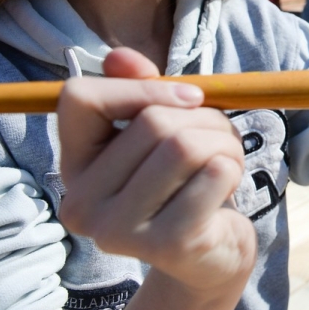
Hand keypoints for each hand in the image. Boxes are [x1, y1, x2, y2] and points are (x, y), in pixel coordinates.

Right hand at [57, 48, 255, 308]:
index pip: (80, 97)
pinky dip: (233, 167)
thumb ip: (141, 91)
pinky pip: (214, 173)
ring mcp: (119, 230)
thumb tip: (119, 56)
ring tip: (228, 158)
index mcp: (75, 166)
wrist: (211, 254)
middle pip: (152, 121)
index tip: (189, 97)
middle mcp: (82, 203)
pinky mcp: (166, 244)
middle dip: (206, 118)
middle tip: (221, 136)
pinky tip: (228, 185)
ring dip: (225, 141)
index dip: (141, 86)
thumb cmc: (186, 182)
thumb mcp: (164, 132)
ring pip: (185, 145)